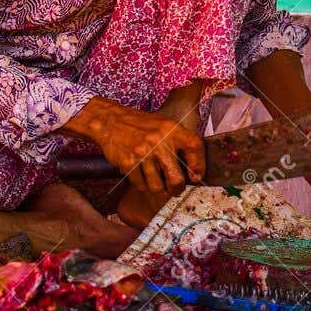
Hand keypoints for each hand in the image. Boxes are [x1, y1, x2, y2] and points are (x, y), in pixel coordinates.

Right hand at [68, 98, 204, 194]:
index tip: (196, 177)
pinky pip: (141, 185)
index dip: (199, 166)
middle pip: (176, 179)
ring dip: (157, 188)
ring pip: (157, 187)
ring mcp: (143, 152)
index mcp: (173, 129)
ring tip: (155, 180)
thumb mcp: (165, 126)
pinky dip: (142, 185)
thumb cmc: (141, 126)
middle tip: (174, 188)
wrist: (111, 121)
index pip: (195, 147)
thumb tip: (195, 170)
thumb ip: (180, 142)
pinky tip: (141, 176)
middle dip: (176, 189)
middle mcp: (160, 141)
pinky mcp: (128, 162)